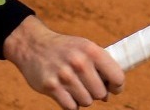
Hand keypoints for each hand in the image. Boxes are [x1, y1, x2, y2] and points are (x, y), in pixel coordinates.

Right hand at [3, 16, 124, 108]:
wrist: (32, 45)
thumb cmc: (64, 49)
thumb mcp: (84, 47)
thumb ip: (100, 65)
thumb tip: (112, 92)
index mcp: (90, 50)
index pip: (117, 77)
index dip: (116, 86)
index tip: (111, 87)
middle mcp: (78, 61)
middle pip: (101, 94)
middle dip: (95, 92)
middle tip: (85, 83)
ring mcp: (64, 75)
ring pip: (86, 102)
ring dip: (81, 97)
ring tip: (72, 84)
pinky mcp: (51, 86)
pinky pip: (71, 107)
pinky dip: (69, 102)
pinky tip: (63, 90)